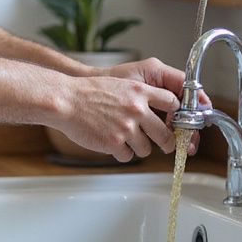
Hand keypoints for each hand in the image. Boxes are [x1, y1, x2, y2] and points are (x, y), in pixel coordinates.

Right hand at [55, 57, 185, 161]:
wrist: (65, 101)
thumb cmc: (88, 92)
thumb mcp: (119, 84)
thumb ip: (138, 96)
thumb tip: (154, 111)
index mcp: (140, 91)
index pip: (172, 103)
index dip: (176, 114)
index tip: (174, 121)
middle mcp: (136, 109)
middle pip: (166, 134)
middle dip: (167, 143)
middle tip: (166, 145)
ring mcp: (126, 127)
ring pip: (146, 149)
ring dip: (139, 148)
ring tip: (126, 141)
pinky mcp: (114, 143)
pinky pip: (128, 156)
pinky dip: (121, 153)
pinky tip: (111, 143)